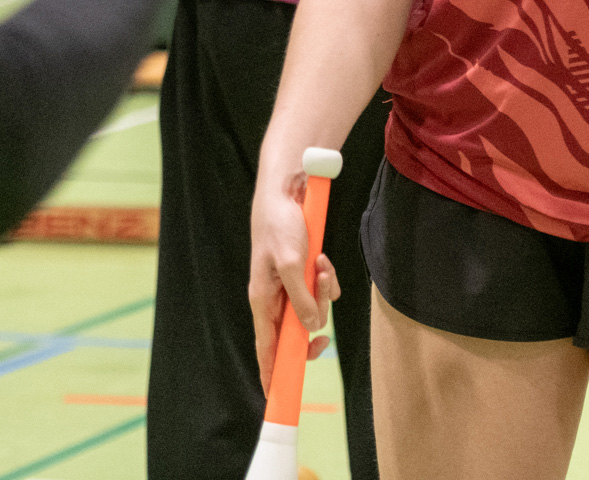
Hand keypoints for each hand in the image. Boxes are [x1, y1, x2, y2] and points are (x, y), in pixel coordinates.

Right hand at [248, 172, 339, 392]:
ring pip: (313, 309)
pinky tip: (323, 259)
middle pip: (297, 331)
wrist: (288, 189)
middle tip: (324, 319)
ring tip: (321, 265)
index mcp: (261, 300)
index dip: (271, 374)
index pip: (266, 348)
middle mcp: (274, 297)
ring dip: (323, 291)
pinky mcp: (303, 271)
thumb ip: (300, 300)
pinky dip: (327, 278)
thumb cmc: (280, 224)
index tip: (277, 398)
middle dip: (314, 323)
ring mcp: (289, 284)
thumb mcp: (291, 264)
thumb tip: (311, 328)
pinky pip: (321, 289)